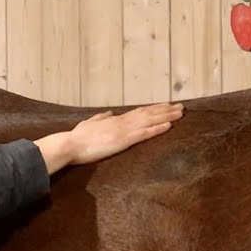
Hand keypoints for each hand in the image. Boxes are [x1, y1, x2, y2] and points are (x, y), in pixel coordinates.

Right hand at [34, 103, 183, 173]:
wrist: (70, 145)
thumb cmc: (77, 138)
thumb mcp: (89, 125)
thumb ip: (100, 118)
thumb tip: (109, 113)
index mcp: (114, 120)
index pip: (138, 112)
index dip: (153, 109)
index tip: (165, 105)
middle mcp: (122, 122)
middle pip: (148, 114)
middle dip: (165, 110)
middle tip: (181, 106)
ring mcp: (123, 130)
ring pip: (149, 121)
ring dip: (166, 116)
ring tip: (180, 113)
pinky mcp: (123, 140)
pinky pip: (144, 133)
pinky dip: (157, 128)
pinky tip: (169, 126)